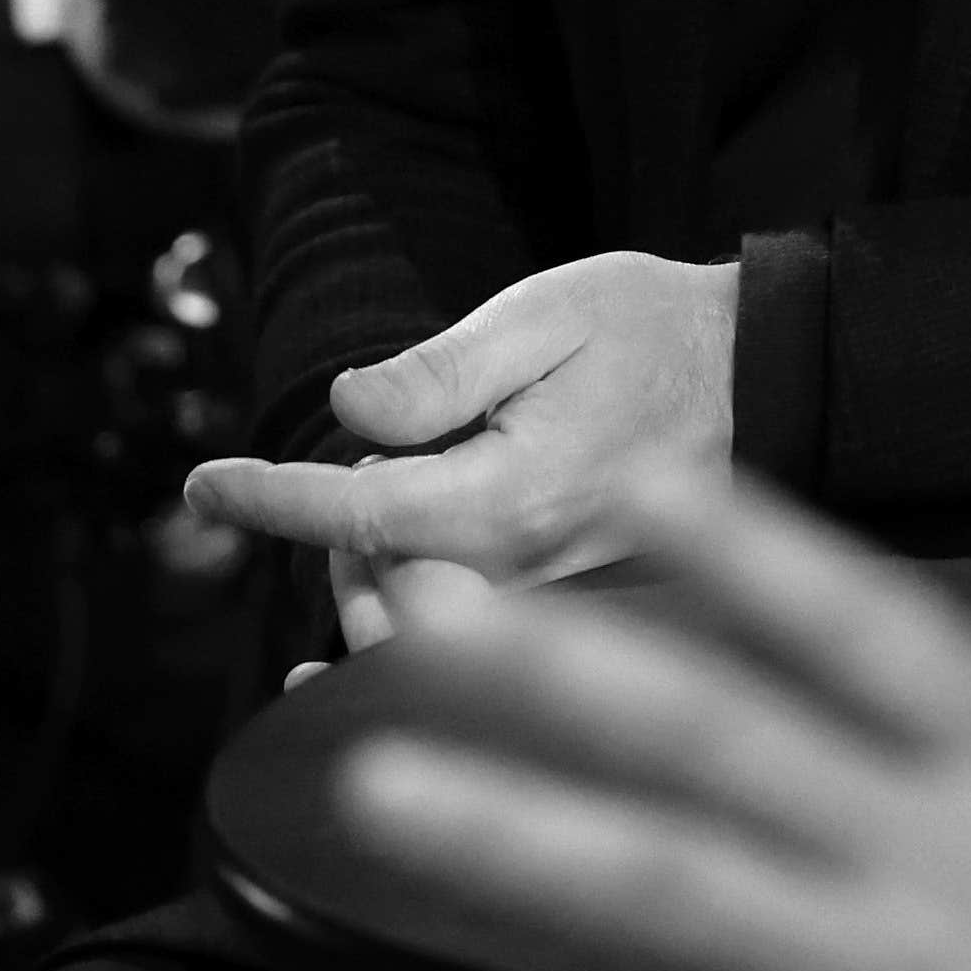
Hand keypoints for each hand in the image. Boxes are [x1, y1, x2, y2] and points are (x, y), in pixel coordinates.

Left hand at [185, 251, 739, 610]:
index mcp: (515, 496)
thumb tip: (348, 413)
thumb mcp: (547, 313)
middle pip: (376, 592)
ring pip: (416, 639)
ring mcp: (558, 609)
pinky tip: (362, 646)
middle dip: (329, 541)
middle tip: (328, 474)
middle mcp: (532, 575)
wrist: (768, 374)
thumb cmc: (657, 330)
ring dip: (364, 591)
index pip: (358, 516)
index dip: (269, 499)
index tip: (201, 487)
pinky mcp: (578, 618)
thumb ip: (441, 369)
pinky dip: (403, 648)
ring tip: (362, 531)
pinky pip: (471, 657)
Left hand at [336, 468, 970, 970]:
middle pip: (723, 740)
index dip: (757, 549)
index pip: (871, 629)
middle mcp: (934, 855)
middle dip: (569, 673)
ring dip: (516, 834)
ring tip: (379, 796)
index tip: (646, 477)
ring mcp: (885, 968)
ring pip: (669, 887)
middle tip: (429, 618)